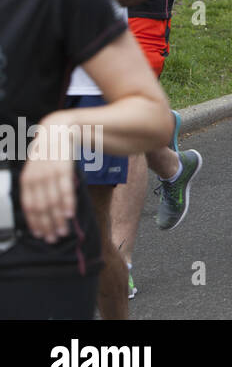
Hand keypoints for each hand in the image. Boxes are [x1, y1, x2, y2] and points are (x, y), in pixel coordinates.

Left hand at [19, 125, 76, 242]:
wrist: (58, 129)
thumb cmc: (49, 152)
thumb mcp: (38, 169)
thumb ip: (38, 187)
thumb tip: (41, 209)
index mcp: (27, 180)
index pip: (29, 207)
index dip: (35, 223)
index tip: (42, 235)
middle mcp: (36, 178)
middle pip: (41, 207)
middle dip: (48, 225)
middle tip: (54, 238)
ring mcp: (49, 173)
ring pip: (52, 201)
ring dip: (58, 219)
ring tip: (63, 231)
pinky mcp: (63, 167)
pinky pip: (65, 188)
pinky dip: (67, 203)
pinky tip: (70, 214)